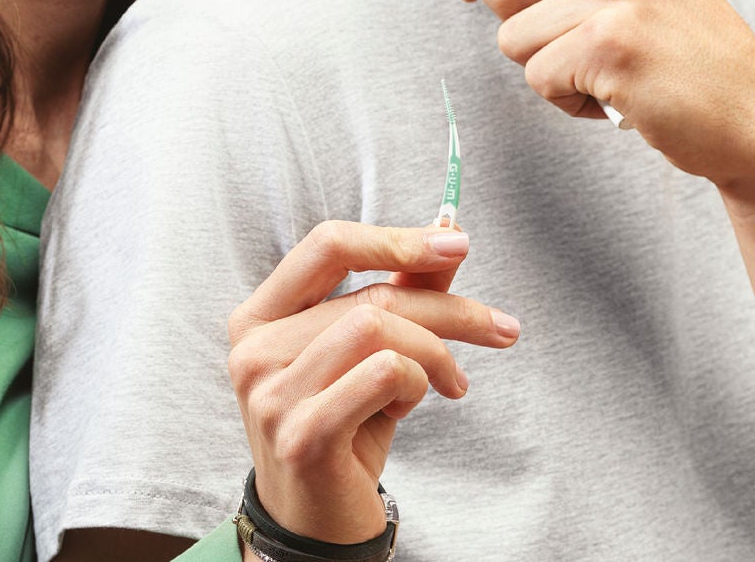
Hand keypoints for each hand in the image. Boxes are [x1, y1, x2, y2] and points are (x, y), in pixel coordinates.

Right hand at [225, 221, 520, 542]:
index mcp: (261, 316)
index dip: (397, 238)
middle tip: (500, 327)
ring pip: (379, 329)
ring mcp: (272, 394)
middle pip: (370, 295)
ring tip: (448, 382)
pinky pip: (384, 374)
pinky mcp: (303, 434)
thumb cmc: (345, 427)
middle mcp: (254, 350)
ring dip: (435, 353)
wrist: (318, 519)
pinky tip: (414, 406)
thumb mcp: (369, 352)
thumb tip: (448, 234)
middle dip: (449, 309)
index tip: (458, 242)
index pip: (327, 245)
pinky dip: (417, 384)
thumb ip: (401, 291)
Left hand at [455, 0, 754, 193]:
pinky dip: (570, 100)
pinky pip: (538, 78)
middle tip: (577, 40)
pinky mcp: (607, 45)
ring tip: (606, 68)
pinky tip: (617, 94)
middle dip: (521, 24)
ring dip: (550, 67)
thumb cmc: (692, 45)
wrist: (752, 110)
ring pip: (511, 38)